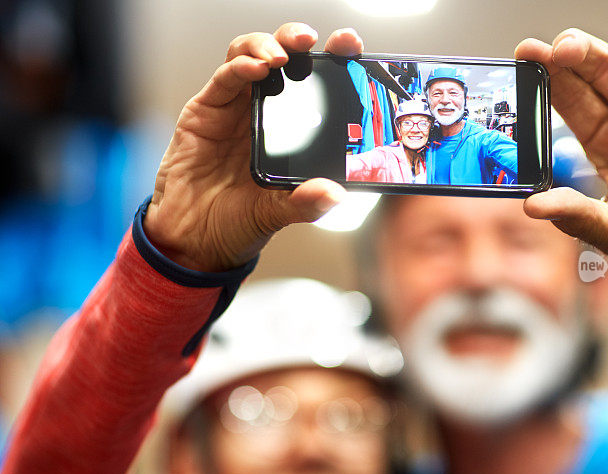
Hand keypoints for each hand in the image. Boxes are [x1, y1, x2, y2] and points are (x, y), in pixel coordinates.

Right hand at [143, 24, 363, 271]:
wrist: (194, 239)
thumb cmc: (238, 221)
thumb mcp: (280, 213)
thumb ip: (306, 203)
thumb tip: (335, 194)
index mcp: (293, 130)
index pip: (317, 84)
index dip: (334, 61)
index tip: (352, 48)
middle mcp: (266, 112)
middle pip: (284, 58)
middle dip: (297, 40)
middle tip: (313, 40)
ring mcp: (235, 108)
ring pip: (251, 55)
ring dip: (267, 46)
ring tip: (281, 56)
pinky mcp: (206, 111)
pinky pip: (224, 78)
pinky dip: (239, 67)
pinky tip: (255, 70)